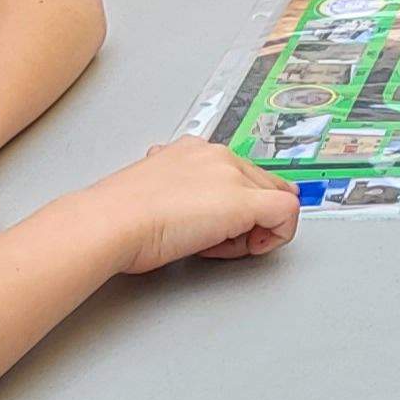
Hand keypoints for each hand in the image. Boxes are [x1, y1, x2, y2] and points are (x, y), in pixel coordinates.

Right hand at [87, 139, 301, 271]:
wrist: (110, 221)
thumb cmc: (119, 216)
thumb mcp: (153, 193)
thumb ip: (178, 191)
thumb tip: (189, 207)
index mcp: (193, 150)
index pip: (239, 174)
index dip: (233, 208)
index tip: (212, 229)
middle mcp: (217, 155)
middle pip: (262, 187)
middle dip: (247, 219)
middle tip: (214, 242)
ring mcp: (232, 175)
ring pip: (275, 201)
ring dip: (252, 230)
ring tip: (213, 244)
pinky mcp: (244, 201)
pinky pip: (288, 214)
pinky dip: (275, 237)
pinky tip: (244, 248)